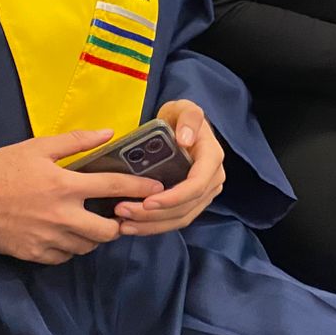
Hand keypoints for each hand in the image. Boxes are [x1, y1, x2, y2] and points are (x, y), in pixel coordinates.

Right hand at [0, 129, 159, 263]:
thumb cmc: (2, 167)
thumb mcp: (38, 146)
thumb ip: (76, 141)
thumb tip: (109, 133)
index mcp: (65, 185)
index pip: (113, 188)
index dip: (140, 189)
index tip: (158, 190)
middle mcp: (62, 216)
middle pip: (107, 230)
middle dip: (118, 223)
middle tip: (118, 213)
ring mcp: (48, 239)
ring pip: (87, 246)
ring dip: (94, 235)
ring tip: (91, 221)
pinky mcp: (34, 255)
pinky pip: (65, 257)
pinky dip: (72, 247)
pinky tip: (67, 234)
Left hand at [113, 101, 225, 235]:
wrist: (181, 125)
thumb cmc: (180, 116)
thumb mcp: (184, 108)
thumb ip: (189, 118)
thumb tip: (185, 139)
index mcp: (212, 158)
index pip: (196, 186)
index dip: (173, 198)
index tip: (147, 202)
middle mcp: (212, 179)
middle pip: (185, 207)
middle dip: (154, 214)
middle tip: (123, 211)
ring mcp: (204, 193)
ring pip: (180, 218)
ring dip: (151, 224)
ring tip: (124, 224)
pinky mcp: (192, 202)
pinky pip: (175, 219)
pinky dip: (154, 226)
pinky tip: (133, 226)